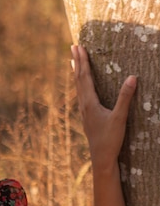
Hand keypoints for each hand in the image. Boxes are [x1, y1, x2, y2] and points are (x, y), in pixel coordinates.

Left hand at [71, 44, 135, 170]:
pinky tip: (81, 86)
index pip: (85, 77)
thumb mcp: (120, 118)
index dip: (83, 61)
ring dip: (77, 72)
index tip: (79, 47)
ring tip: (73, 61)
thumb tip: (132, 77)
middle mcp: (84, 104)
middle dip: (77, 62)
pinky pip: (81, 94)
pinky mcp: (87, 116)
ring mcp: (84, 111)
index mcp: (90, 102)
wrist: (101, 158)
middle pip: (78, 79)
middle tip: (73, 46)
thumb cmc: (110, 139)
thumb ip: (125, 97)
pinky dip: (80, 84)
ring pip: (78, 86)